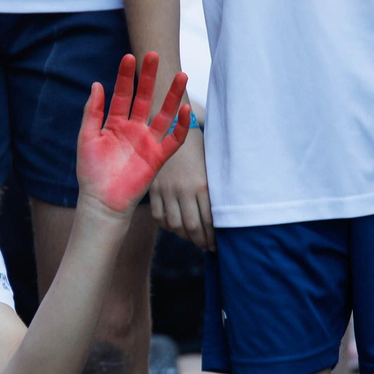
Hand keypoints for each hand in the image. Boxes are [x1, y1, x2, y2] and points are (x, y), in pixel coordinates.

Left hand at [76, 52, 191, 216]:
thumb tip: (97, 84)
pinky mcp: (158, 157)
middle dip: (150, 77)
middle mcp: (134, 129)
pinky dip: (182, 126)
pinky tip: (187, 109)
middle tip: (154, 55)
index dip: (126, 76)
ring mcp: (147, 142)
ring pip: (164, 114)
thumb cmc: (91, 171)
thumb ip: (92, 112)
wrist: (101, 201)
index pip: (123, 94)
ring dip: (173, 96)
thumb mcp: (86, 137)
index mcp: (115, 123)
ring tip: (182, 75)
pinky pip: (174, 139)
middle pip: (145, 98)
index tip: (129, 56)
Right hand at [150, 124, 214, 249]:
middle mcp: (184, 191)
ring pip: (175, 225)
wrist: (171, 126)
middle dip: (201, 242)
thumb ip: (212, 190)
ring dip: (184, 236)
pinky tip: (174, 226)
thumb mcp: (210, 167)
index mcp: (202, 186)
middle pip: (193, 228)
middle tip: (207, 247)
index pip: (210, 221)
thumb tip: (219, 215)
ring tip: (192, 239)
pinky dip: (167, 226)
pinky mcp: (154, 189)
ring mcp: (167, 191)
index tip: (217, 245)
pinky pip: (159, 216)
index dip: (214, 237)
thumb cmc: (197, 146)